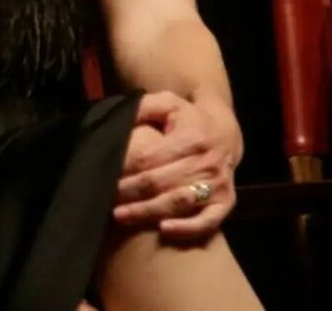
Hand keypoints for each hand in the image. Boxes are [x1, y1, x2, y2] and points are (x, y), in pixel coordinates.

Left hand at [113, 90, 241, 239]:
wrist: (225, 132)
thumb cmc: (188, 118)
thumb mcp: (168, 103)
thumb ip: (143, 107)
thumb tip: (119, 119)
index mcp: (190, 137)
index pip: (149, 157)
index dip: (125, 166)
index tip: (105, 172)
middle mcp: (206, 162)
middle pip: (160, 182)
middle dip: (129, 191)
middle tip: (105, 196)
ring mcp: (218, 185)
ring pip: (178, 202)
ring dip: (147, 211)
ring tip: (120, 215)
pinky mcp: (226, 202)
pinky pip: (207, 222)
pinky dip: (186, 228)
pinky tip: (163, 228)